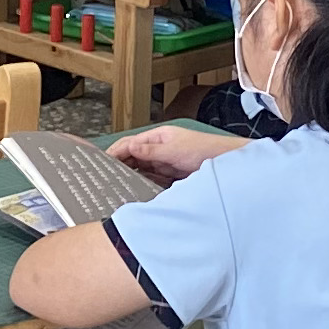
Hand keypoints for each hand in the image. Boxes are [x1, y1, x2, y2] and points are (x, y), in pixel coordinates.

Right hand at [104, 122, 225, 181]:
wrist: (226, 164)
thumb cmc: (204, 150)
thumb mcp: (174, 149)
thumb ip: (151, 150)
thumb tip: (129, 147)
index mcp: (158, 137)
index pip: (130, 143)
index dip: (115, 151)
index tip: (102, 162)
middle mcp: (159, 149)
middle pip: (133, 157)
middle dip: (119, 165)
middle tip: (104, 177)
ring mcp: (164, 163)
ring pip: (141, 170)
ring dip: (130, 176)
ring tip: (114, 186)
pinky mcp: (170, 177)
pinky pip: (151, 180)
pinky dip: (142, 184)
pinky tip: (134, 191)